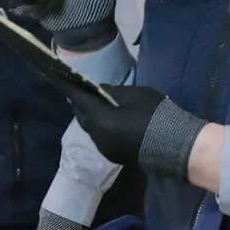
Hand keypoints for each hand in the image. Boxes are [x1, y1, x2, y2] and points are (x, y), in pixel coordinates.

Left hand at [68, 84, 205, 179]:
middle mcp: (96, 135)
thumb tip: (99, 90)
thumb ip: (112, 92)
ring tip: (94, 102)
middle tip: (79, 88)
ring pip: (90, 127)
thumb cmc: (154, 115)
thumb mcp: (134, 95)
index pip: (78, 99)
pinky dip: (100, 125)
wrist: (173, 144)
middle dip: (79, 102)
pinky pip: (99, 136)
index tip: (56, 75)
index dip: (67, 86)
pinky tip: (109, 119)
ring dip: (90, 114)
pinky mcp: (113, 154)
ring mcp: (104, 147)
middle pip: (81, 115)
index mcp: (100, 119)